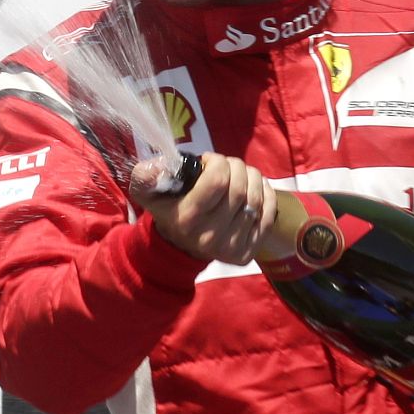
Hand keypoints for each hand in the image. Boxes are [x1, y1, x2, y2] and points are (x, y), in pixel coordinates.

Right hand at [130, 153, 276, 264]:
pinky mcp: (246, 254)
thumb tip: (159, 165)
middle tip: (229, 164)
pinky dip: (266, 195)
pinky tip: (255, 188)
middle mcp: (208, 238)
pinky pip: (268, 215)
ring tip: (242, 174)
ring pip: (255, 200)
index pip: (217, 180)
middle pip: (239, 189)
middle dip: (237, 167)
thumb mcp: (148, 190)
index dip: (218, 162)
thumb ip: (146, 174)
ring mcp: (230, 248)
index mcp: (185, 219)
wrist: (179, 246)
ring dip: (253, 178)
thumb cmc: (168, 208)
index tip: (211, 160)